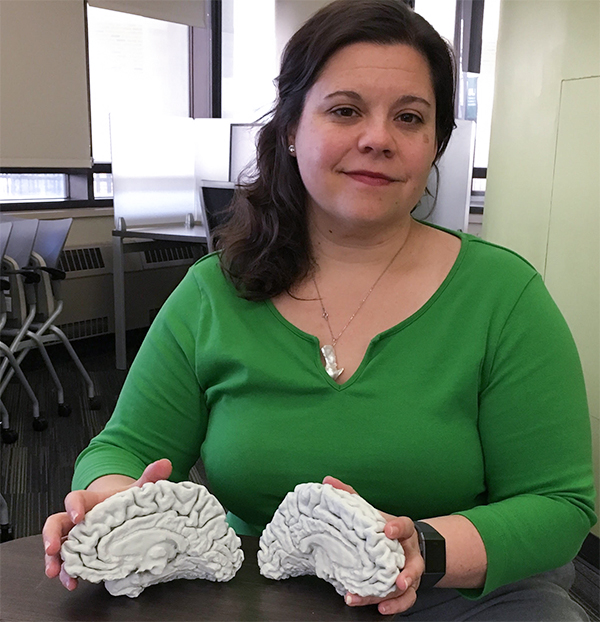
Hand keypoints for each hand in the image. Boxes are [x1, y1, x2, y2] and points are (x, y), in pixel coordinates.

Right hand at [42, 458, 172, 589]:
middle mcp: (78, 519)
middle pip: (55, 523)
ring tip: (56, 572)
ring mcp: (76, 537)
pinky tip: (72, 582)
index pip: (75, 498)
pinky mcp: (80, 553)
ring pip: (57, 546)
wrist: (122, 509)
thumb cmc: (124, 500)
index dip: (74, 506)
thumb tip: (165, 464)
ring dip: (54, 560)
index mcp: (91, 500)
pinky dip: (67, 573)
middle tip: (53, 548)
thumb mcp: (136, 488)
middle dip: (51, 536)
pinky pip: (68, 563)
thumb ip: (149, 476)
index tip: (78, 516)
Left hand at [322, 476, 423, 615]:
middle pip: (411, 565)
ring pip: (407, 588)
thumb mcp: (371, 512)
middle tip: (397, 580)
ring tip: (378, 601)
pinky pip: (404, 600)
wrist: (404, 544)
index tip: (387, 530)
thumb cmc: (383, 527)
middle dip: (405, 574)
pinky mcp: (406, 588)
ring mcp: (409, 573)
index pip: (405, 526)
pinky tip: (380, 608)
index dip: (398, 527)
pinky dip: (394, 606)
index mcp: (402, 531)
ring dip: (393, 596)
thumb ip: (350, 496)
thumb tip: (328, 482)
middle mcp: (409, 554)